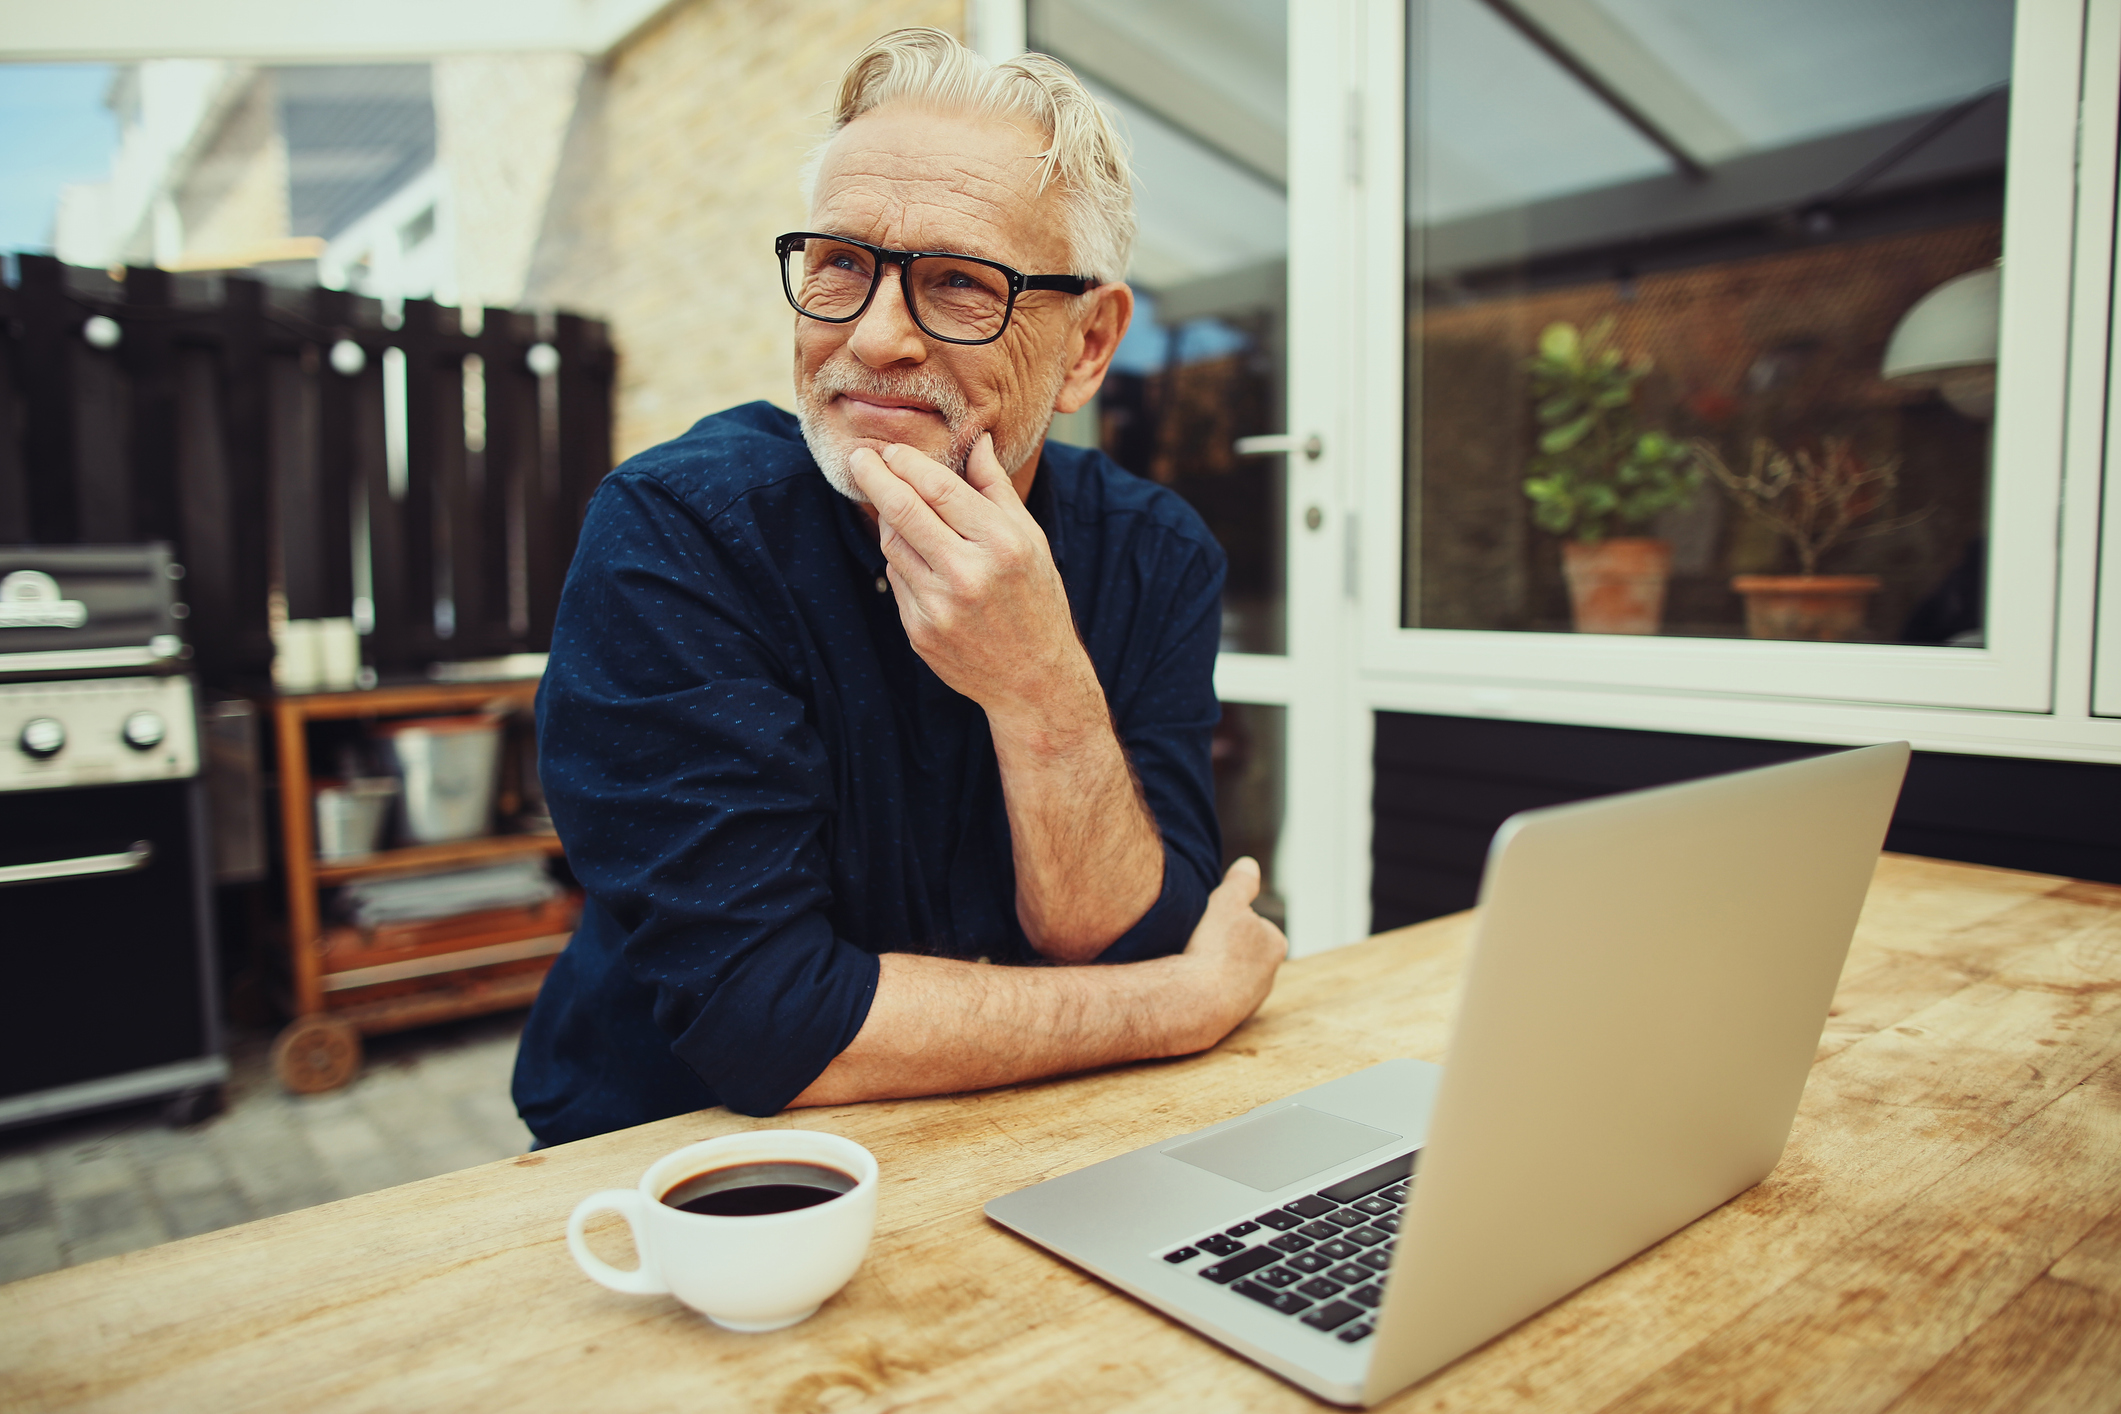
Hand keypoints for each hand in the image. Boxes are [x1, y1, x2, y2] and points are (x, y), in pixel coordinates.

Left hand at [847, 435, 1097, 728]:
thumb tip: (974, 438)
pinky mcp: (919, 632)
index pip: (938, 487)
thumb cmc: (1036, 599)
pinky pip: (896, 579)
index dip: (907, 462)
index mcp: (1001, 544)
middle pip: (902, 510)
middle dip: (874, 476)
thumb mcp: (1030, 539)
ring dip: (886, 518)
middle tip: (859, 457)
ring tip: (892, 504)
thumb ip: (996, 488)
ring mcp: (940, 607)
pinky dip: (900, 559)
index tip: (891, 449)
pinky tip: (916, 554)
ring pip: (892, 544)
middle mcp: (968, 575)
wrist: (1034, 678)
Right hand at [1172, 857, 1288, 1050]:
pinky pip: (1213, 997)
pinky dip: (1202, 989)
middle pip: (1241, 951)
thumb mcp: (1227, 900)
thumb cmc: (1214, 948)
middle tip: (1198, 941)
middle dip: (1222, 946)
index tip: (1212, 922)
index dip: (1230, 918)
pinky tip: (1186, 983)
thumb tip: (1249, 865)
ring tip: (1189, 962)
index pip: (1254, 923)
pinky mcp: (1227, 1021)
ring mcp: (1248, 1002)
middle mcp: (1268, 977)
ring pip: (1226, 975)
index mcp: (1276, 945)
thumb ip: (1241, 881)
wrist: (1195, 1000)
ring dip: (1210, 968)